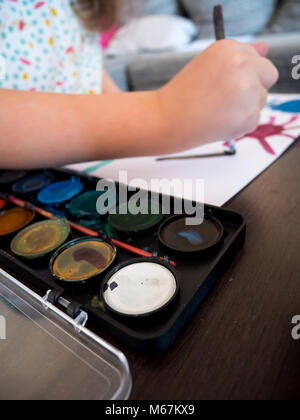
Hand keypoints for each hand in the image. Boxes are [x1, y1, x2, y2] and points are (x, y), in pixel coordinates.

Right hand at [157, 40, 278, 152]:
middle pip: (269, 75)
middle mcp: (243, 66)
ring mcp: (248, 92)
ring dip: (246, 106)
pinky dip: (240, 124)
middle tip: (228, 98)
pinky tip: (219, 122)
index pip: (258, 58)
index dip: (245, 73)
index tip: (228, 83)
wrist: (167, 119)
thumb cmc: (184, 93)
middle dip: (255, 86)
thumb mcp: (209, 64)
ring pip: (262, 99)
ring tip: (218, 110)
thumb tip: (264, 48)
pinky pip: (255, 119)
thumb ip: (239, 56)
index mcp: (230, 48)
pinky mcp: (249, 116)